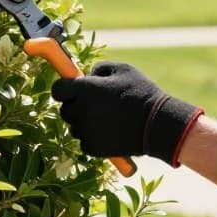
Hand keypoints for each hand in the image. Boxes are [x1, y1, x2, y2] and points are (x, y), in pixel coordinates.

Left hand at [51, 61, 202, 165]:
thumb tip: (88, 75)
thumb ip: (100, 68)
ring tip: (106, 119)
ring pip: (74, 127)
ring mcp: (86, 131)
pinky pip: (84, 142)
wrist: (158, 124)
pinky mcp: (93, 148)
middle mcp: (81, 110)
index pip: (58, 90)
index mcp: (86, 89)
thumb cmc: (142, 93)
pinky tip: (109, 131)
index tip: (72, 90)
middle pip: (65, 110)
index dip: (64, 89)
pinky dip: (92, 138)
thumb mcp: (123, 70)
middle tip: (94, 105)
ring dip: (84, 123)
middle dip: (75, 106)